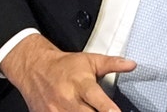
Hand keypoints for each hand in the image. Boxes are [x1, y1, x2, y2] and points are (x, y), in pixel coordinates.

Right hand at [0, 33, 135, 111]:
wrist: (35, 68)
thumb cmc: (64, 66)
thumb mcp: (90, 60)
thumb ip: (112, 63)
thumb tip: (131, 64)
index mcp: (81, 83)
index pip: (97, 100)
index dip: (108, 109)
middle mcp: (68, 99)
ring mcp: (56, 111)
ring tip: (90, 111)